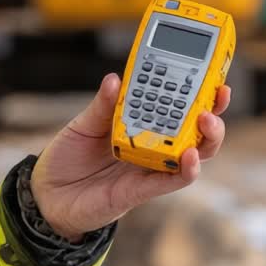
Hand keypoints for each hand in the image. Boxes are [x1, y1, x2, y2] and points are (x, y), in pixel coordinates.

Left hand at [30, 73, 229, 240]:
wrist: (47, 194)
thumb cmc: (67, 157)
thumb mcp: (82, 125)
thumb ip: (102, 106)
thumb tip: (117, 78)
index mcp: (140, 125)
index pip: (176, 106)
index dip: (197, 92)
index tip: (211, 71)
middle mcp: (151, 146)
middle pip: (194, 130)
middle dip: (212, 111)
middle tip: (218, 93)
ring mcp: (149, 168)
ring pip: (193, 155)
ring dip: (206, 139)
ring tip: (207, 121)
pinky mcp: (141, 191)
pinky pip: (171, 180)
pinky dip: (185, 169)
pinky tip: (190, 156)